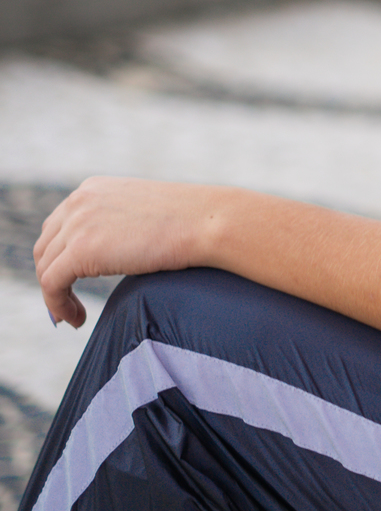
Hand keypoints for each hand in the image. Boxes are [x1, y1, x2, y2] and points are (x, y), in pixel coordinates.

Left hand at [34, 176, 215, 328]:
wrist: (206, 221)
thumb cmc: (190, 222)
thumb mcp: (142, 214)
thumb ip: (117, 226)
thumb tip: (110, 253)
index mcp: (92, 189)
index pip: (57, 227)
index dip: (58, 259)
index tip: (71, 284)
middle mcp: (78, 201)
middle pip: (45, 247)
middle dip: (52, 278)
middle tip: (68, 306)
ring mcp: (77, 224)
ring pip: (45, 268)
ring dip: (55, 297)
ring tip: (75, 317)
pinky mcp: (80, 250)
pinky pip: (51, 285)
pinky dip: (58, 306)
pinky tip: (78, 321)